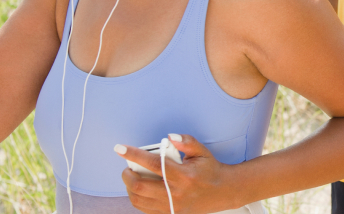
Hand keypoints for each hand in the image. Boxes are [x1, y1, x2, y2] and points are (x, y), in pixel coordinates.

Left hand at [117, 135, 235, 213]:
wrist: (222, 192)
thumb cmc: (210, 169)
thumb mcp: (201, 151)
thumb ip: (186, 141)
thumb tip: (170, 136)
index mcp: (183, 175)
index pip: (152, 163)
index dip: (133, 154)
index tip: (120, 148)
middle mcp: (176, 193)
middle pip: (140, 186)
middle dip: (127, 175)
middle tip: (126, 168)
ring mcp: (172, 206)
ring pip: (139, 200)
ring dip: (129, 188)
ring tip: (132, 178)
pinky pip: (145, 210)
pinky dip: (137, 199)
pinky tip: (140, 190)